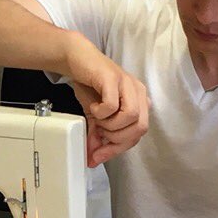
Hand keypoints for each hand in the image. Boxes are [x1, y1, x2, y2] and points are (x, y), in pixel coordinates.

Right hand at [65, 39, 148, 165]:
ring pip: (131, 116)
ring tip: (97, 118)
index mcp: (139, 102)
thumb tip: (92, 158)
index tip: (98, 156)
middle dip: (116, 138)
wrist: (76, 59)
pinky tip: (93, 106)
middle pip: (140, 128)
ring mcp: (128, 83)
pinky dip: (101, 112)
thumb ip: (97, 135)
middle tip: (99, 132)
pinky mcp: (113, 77)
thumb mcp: (95, 116)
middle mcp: (138, 92)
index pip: (138, 134)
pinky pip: (113, 105)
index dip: (117, 148)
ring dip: (110, 124)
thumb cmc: (89, 84)